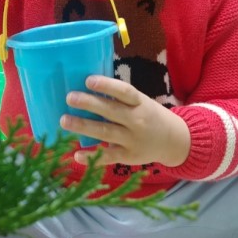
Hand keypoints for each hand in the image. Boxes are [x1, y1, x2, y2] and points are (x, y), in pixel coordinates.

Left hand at [60, 75, 190, 167]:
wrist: (173, 140)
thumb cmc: (148, 115)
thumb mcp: (140, 102)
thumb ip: (119, 98)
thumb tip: (86, 87)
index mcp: (139, 103)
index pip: (124, 91)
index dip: (107, 85)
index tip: (88, 80)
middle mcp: (137, 120)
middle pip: (110, 111)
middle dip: (89, 104)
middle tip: (69, 98)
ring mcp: (132, 139)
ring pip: (105, 132)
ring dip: (83, 126)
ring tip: (64, 120)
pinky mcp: (128, 156)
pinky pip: (108, 156)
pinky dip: (92, 157)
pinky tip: (76, 155)